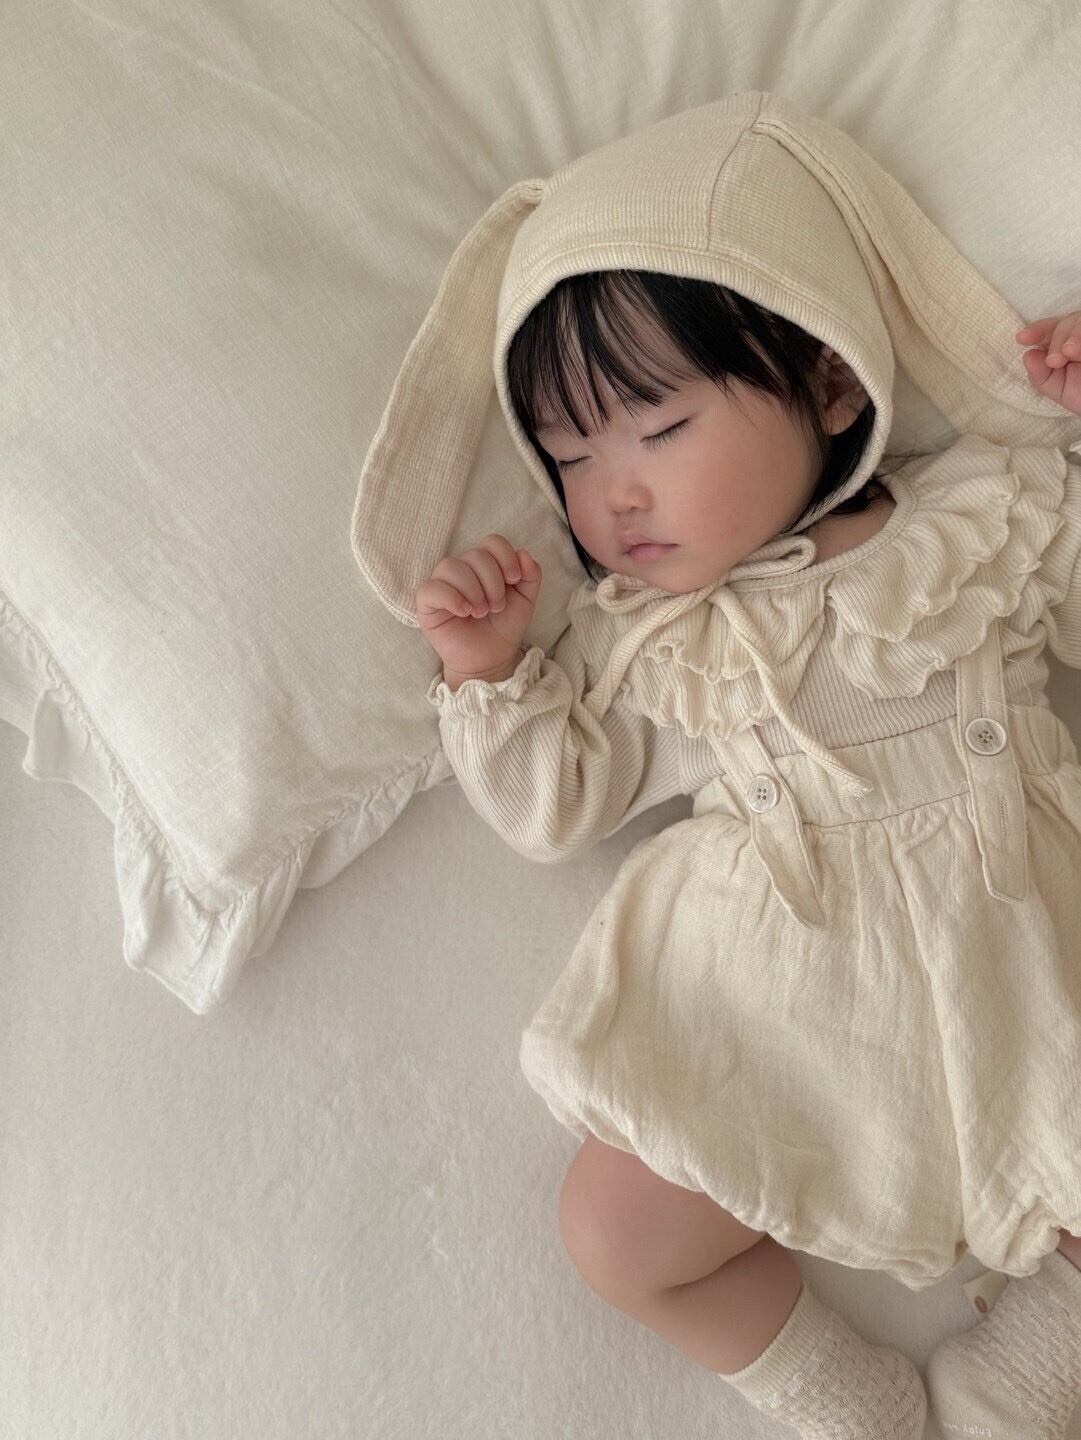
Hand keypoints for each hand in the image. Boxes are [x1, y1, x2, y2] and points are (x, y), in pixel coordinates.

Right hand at [415, 534, 541, 678]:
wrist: (491, 658)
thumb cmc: (504, 626)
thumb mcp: (526, 600)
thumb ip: (530, 575)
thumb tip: (523, 553)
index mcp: (485, 564)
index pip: (492, 542)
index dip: (505, 556)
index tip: (514, 579)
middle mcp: (462, 569)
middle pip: (475, 555)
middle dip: (492, 581)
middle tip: (496, 606)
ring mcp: (443, 584)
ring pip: (451, 566)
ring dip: (472, 590)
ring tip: (480, 612)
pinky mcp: (427, 603)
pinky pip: (431, 588)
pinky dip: (450, 597)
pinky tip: (464, 611)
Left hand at [1016, 310, 1080, 416]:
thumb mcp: (1060, 390)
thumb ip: (1042, 376)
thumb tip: (1028, 355)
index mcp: (1067, 343)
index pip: (1051, 328)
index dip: (1037, 330)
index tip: (1022, 338)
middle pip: (1068, 321)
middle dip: (1056, 339)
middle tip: (1055, 360)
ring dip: (1074, 334)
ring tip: (1069, 352)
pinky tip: (1078, 351)